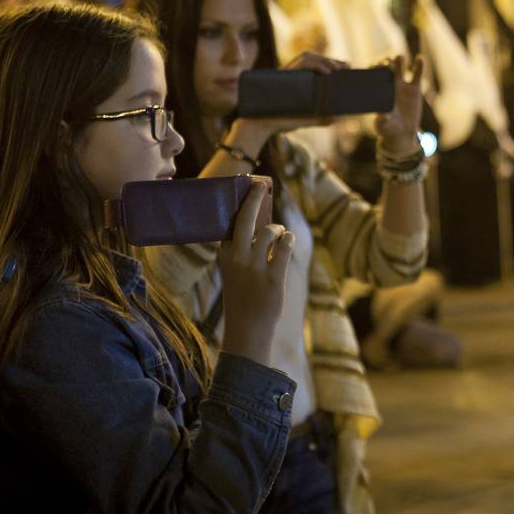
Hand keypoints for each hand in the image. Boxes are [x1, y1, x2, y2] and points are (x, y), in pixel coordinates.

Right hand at [217, 177, 294, 364]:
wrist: (248, 329)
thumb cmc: (243, 297)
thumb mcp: (234, 272)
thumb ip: (242, 251)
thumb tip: (262, 224)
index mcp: (224, 255)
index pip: (231, 222)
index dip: (241, 203)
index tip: (249, 187)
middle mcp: (237, 258)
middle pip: (246, 218)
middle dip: (254, 197)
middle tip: (260, 184)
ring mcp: (255, 267)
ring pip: (270, 231)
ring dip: (278, 229)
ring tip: (279, 235)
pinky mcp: (274, 277)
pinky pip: (285, 246)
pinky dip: (288, 240)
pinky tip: (287, 242)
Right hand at [223, 53, 348, 153]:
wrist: (262, 126)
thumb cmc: (281, 122)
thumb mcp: (309, 120)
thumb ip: (324, 118)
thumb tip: (343, 116)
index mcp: (296, 81)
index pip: (315, 65)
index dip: (330, 63)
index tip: (346, 67)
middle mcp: (291, 74)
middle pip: (312, 58)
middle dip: (331, 60)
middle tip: (347, 66)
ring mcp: (286, 73)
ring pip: (307, 57)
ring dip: (325, 59)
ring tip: (339, 69)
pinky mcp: (283, 75)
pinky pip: (302, 63)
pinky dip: (317, 65)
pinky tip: (328, 73)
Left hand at [375, 55, 424, 153]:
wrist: (402, 132)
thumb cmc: (388, 129)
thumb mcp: (383, 127)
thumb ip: (382, 121)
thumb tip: (382, 116)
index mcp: (379, 93)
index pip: (375, 78)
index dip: (374, 71)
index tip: (374, 67)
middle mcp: (389, 87)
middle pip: (386, 71)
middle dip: (385, 64)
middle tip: (385, 60)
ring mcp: (402, 86)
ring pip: (400, 70)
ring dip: (400, 62)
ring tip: (399, 56)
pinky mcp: (414, 89)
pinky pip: (417, 75)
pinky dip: (418, 67)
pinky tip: (420, 58)